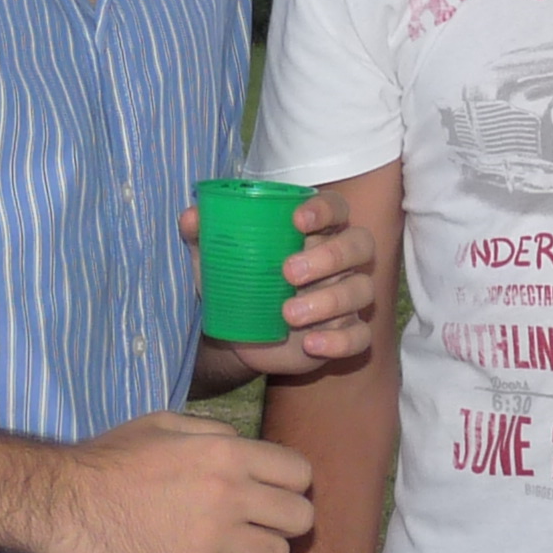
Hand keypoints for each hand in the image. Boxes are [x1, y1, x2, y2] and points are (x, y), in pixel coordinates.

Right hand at [33, 411, 314, 552]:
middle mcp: (229, 494)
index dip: (291, 483)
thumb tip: (245, 447)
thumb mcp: (164, 423)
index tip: (272, 490)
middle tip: (261, 522)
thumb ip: (213, 432)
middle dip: (286, 520)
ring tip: (239, 548)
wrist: (68, 501)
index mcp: (226, 452)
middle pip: (301, 518)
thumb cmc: (111, 457)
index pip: (300, 473)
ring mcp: (213, 537)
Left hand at [187, 187, 380, 377]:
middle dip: (330, 255)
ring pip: (361, 290)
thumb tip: (190, 217)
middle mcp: (340, 261)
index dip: (325, 209)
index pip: (336, 208)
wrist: (239, 335)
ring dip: (328, 301)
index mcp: (316, 231)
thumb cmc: (237, 282)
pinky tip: (310, 344)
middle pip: (359, 245)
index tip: (297, 220)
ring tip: (288, 315)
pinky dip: (339, 341)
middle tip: (288, 272)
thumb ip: (203, 235)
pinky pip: (360, 336)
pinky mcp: (345, 333)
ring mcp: (347, 298)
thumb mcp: (216, 259)